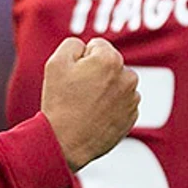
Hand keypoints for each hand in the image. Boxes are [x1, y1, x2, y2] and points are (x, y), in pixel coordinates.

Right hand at [40, 37, 138, 169]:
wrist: (65, 142)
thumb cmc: (59, 102)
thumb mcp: (55, 63)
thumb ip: (73, 44)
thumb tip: (86, 47)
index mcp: (110, 59)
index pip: (96, 46)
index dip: (80, 60)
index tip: (73, 77)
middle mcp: (128, 76)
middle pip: (109, 65)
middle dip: (96, 73)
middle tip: (78, 92)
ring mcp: (132, 98)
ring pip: (116, 84)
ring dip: (104, 90)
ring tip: (85, 106)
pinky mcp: (132, 116)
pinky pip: (121, 103)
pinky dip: (110, 107)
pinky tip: (94, 116)